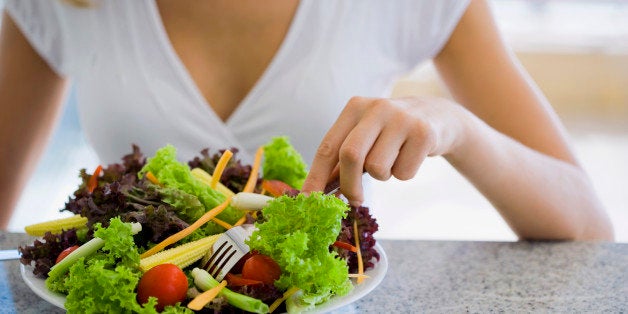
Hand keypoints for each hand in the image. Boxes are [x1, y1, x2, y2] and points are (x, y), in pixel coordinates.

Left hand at [301, 96, 467, 205]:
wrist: (439, 117)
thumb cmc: (392, 133)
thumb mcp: (365, 137)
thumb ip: (342, 161)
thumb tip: (316, 193)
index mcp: (355, 108)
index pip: (328, 147)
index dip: (315, 176)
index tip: (308, 201)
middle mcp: (376, 108)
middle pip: (351, 156)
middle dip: (349, 185)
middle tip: (354, 200)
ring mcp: (402, 118)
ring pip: (378, 168)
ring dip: (383, 175)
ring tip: (393, 160)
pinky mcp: (424, 133)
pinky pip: (403, 173)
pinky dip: (404, 174)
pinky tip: (411, 157)